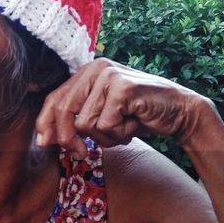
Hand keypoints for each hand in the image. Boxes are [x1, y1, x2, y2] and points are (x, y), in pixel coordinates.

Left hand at [34, 58, 215, 158]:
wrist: (179, 112)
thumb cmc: (138, 116)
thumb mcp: (101, 115)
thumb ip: (75, 119)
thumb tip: (43, 138)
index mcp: (87, 72)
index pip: (55, 98)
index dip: (45, 123)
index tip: (43, 143)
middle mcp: (96, 68)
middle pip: (64, 111)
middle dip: (68, 138)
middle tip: (80, 153)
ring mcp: (109, 76)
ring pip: (86, 123)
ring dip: (105, 137)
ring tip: (123, 128)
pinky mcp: (123, 88)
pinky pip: (105, 125)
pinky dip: (119, 134)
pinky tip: (133, 125)